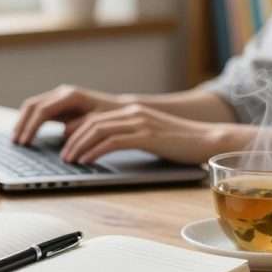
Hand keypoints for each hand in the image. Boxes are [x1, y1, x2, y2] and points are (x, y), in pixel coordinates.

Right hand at [13, 85, 128, 144]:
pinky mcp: (59, 104)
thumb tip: (64, 132)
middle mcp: (63, 93)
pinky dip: (30, 121)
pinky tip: (26, 134)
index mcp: (71, 96)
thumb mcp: (99, 123)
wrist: (121, 109)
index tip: (24, 142)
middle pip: (33, 105)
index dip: (31, 127)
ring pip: (33, 106)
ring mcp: (60, 97)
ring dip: (23, 122)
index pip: (43, 111)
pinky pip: (39, 110)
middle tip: (15, 142)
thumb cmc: (112, 118)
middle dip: (22, 124)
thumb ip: (82, 126)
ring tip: (16, 140)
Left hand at [59, 104, 221, 164]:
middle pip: (92, 122)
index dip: (76, 131)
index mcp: (132, 110)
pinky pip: (113, 141)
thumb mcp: (150, 136)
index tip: (65, 145)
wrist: (208, 141)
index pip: (95, 117)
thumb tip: (108, 148)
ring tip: (70, 160)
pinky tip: (88, 161)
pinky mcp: (147, 135)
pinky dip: (96, 151)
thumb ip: (131, 136)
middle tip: (63, 156)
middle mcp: (133, 112)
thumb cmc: (181, 143)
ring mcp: (140, 122)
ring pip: (99, 130)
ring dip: (80, 146)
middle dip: (73, 140)